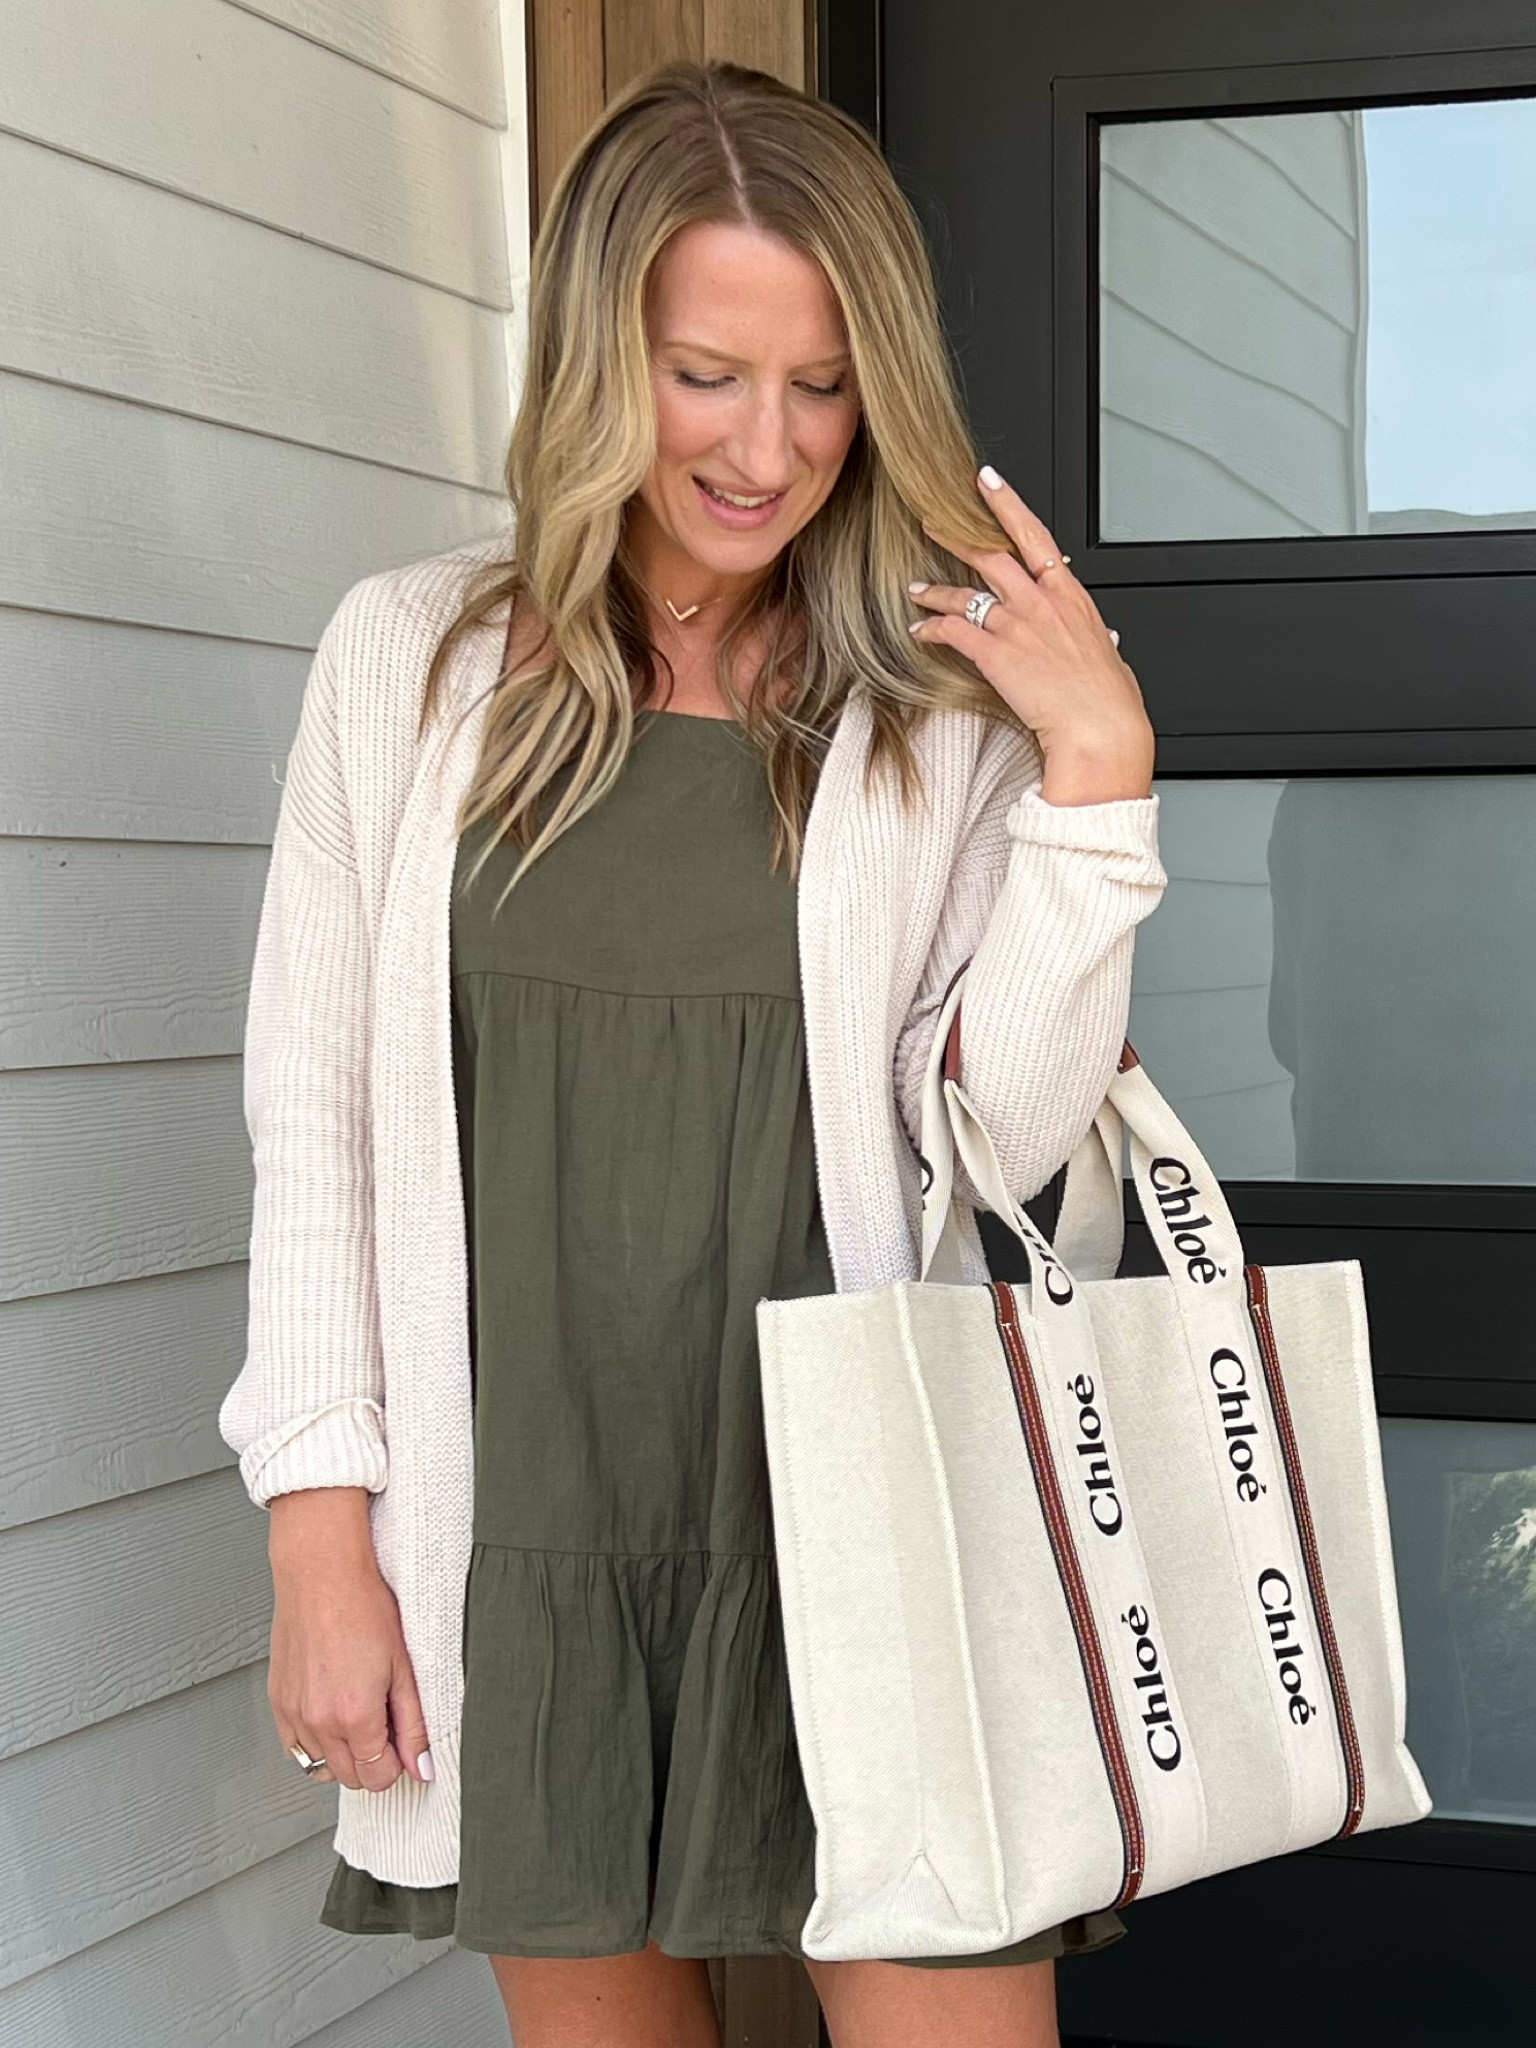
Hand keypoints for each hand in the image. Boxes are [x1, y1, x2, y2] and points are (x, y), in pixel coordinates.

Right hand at [267, 1487, 432, 1793]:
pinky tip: (332, 1712)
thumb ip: (413, 1724)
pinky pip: (296, 1748)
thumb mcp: (404, 1667)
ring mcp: (293, 1714)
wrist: (322, 1574)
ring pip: (321, 1768)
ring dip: (344, 1754)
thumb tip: (421, 1766)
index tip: (402, 1738)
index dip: (397, 1762)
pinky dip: (316, 1742)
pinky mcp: (277, 1702)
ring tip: (359, 1714)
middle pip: (350, 1777)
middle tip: (384, 1720)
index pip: (378, 1777)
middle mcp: (318, 1722)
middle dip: (373, 1760)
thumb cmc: (364, 1608)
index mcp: (354, 1716)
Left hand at [910, 467, 1154, 805]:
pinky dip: (931, 628)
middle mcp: (1040, 602)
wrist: (1099, 729)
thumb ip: (1104, 643)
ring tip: (916, 587)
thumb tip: (1109, 640)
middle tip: (932, 522)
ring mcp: (1016, 626)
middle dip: (956, 535)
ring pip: (965, 593)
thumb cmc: (1109, 701)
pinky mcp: (995, 654)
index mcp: (1071, 596)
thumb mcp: (1114, 659)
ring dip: (935, 589)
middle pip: (990, 553)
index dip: (1007, 504)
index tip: (988, 482)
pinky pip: (953, 631)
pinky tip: (920, 630)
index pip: (1035, 535)